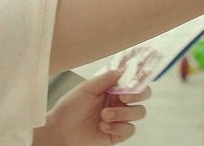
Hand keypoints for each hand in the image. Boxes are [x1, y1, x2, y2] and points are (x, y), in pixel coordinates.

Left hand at [32, 70, 151, 145]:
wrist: (59, 130)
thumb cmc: (69, 109)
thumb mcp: (85, 88)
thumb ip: (105, 79)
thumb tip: (121, 70)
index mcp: (112, 89)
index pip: (133, 81)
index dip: (137, 80)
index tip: (131, 81)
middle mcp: (118, 102)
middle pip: (143, 95)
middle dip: (137, 95)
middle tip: (123, 97)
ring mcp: (119, 118)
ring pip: (139, 112)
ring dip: (123, 113)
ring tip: (104, 115)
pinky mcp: (117, 134)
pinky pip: (130, 129)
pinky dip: (118, 127)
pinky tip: (103, 126)